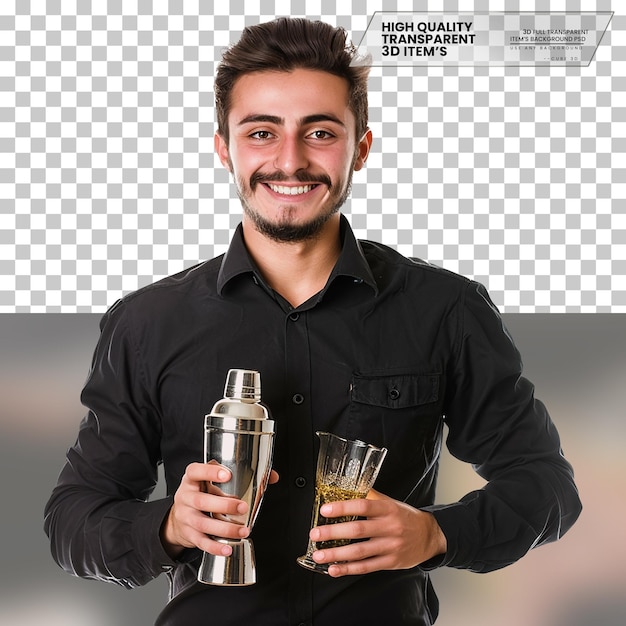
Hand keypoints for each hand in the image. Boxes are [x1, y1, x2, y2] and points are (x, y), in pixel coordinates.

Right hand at [161, 462, 278, 558]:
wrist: (178, 517)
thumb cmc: (202, 493)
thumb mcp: (211, 480)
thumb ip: (239, 475)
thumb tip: (272, 477)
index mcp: (191, 480)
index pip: (195, 471)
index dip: (210, 472)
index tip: (227, 474)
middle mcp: (186, 497)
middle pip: (202, 501)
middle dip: (224, 505)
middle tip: (243, 507)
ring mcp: (186, 517)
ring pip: (203, 524)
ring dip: (225, 528)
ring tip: (244, 530)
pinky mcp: (189, 534)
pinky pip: (201, 542)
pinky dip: (215, 547)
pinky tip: (228, 548)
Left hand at [308, 489, 446, 576]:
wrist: (429, 535)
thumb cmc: (405, 516)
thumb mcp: (390, 502)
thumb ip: (370, 497)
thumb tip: (346, 488)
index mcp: (388, 509)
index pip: (363, 506)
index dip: (343, 508)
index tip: (325, 509)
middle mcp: (389, 527)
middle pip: (358, 530)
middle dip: (333, 532)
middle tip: (315, 533)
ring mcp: (390, 547)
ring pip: (360, 552)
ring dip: (336, 554)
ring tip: (319, 554)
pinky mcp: (390, 562)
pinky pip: (366, 567)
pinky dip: (348, 569)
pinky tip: (334, 569)